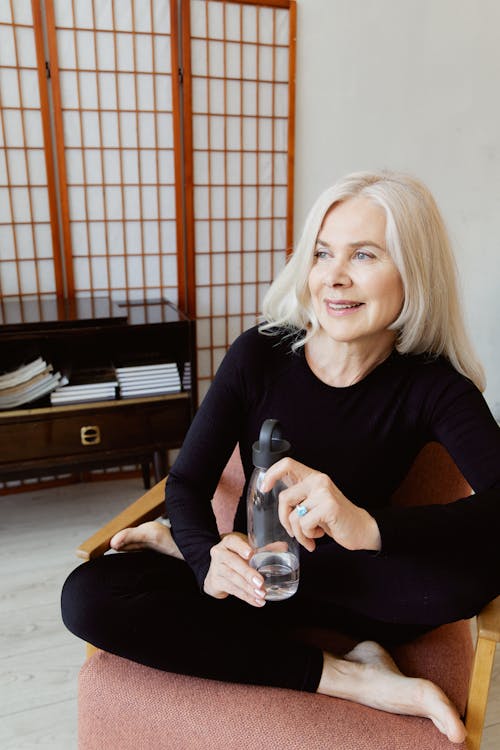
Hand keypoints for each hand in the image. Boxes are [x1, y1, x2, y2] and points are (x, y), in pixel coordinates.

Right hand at [203, 532, 266, 606]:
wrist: (216, 571)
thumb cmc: (235, 557)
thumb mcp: (247, 550)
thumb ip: (264, 549)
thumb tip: (284, 547)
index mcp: (228, 542)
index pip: (232, 542)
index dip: (241, 547)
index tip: (251, 554)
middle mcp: (220, 554)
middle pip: (233, 562)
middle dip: (248, 574)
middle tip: (261, 583)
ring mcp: (216, 568)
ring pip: (233, 578)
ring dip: (248, 588)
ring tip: (262, 594)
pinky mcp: (216, 582)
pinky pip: (233, 590)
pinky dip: (246, 597)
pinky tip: (257, 601)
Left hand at [262, 458, 380, 552]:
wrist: (361, 529)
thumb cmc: (334, 519)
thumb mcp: (315, 503)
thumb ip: (299, 497)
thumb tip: (274, 499)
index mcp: (313, 478)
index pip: (287, 464)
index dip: (272, 473)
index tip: (264, 488)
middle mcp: (319, 481)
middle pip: (284, 497)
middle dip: (284, 519)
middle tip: (294, 531)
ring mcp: (324, 493)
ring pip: (293, 515)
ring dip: (299, 533)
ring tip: (310, 537)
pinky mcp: (329, 507)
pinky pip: (304, 524)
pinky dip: (308, 536)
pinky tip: (318, 535)